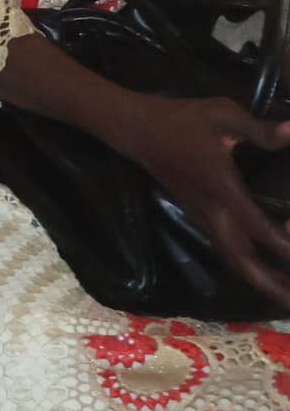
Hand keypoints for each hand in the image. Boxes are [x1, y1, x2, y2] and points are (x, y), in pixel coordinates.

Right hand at [115, 96, 289, 307]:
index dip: (285, 245)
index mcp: (221, 189)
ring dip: (262, 281)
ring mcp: (204, 217)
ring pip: (235, 260)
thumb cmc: (180, 120)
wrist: (136, 130)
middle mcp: (212, 212)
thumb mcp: (221, 114)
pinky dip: (249, 267)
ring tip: (286, 297)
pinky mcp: (200, 216)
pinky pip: (229, 250)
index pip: (257, 228)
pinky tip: (265, 270)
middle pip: (243, 261)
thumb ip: (259, 130)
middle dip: (272, 285)